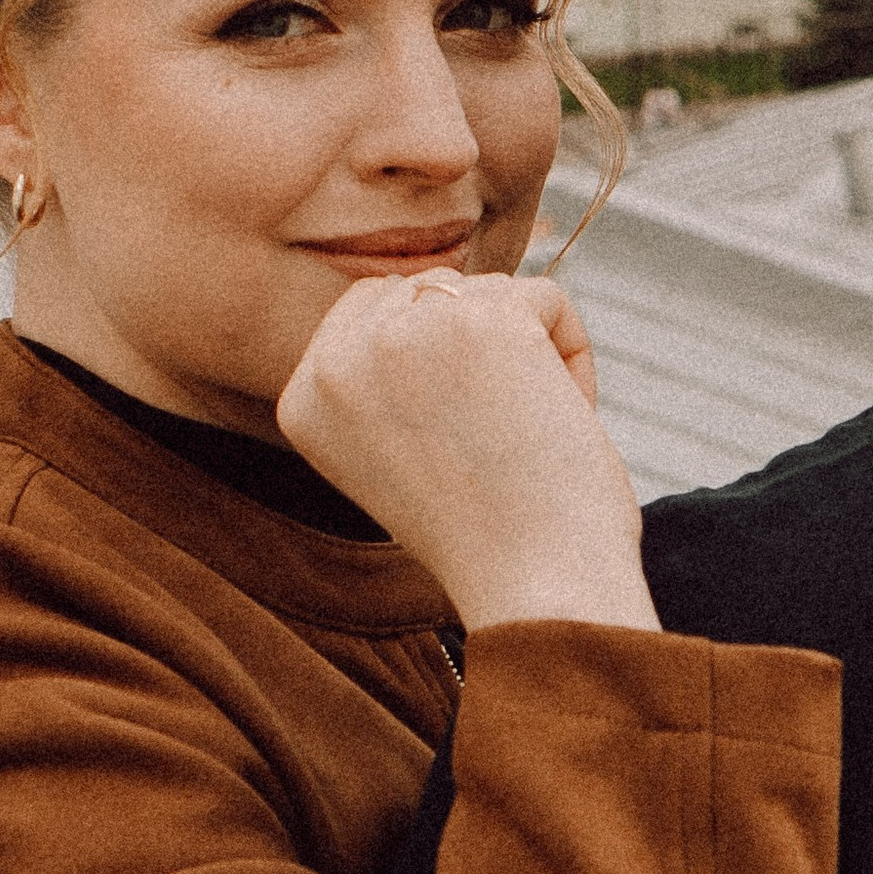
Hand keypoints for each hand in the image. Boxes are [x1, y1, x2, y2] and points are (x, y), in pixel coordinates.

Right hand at [278, 270, 657, 634]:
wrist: (535, 586)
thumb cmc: (485, 532)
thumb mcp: (391, 451)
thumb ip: (384, 376)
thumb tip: (432, 286)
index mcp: (301, 400)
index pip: (369, 309)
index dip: (433, 359)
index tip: (454, 440)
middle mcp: (335, 361)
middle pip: (428, 289)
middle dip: (477, 347)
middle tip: (493, 437)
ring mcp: (402, 333)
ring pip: (487, 290)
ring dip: (526, 354)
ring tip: (525, 437)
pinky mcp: (480, 318)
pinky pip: (546, 296)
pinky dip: (571, 353)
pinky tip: (559, 417)